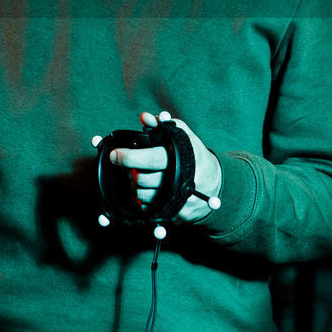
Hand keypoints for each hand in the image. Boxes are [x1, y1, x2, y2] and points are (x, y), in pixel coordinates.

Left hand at [98, 109, 221, 221]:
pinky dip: (143, 199)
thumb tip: (144, 118)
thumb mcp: (183, 136)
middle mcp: (181, 181)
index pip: (151, 158)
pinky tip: (149, 189)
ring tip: (140, 177)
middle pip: (142, 179)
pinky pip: (148, 208)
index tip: (114, 155)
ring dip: (135, 186)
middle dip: (131, 172)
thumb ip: (162, 125)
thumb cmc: (195, 156)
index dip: (129, 157)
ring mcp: (179, 200)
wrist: (216, 183)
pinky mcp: (175, 214)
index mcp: (182, 158)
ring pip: (142, 194)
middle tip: (130, 167)